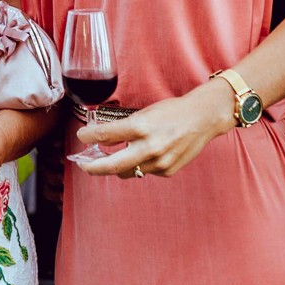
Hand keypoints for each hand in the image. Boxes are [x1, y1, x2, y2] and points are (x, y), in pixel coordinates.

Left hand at [74, 80, 234, 178]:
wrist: (203, 118)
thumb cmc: (173, 111)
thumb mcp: (146, 112)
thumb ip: (126, 127)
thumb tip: (104, 137)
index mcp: (141, 127)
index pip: (105, 135)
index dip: (88, 136)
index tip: (81, 136)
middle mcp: (149, 147)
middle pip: (111, 166)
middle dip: (93, 168)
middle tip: (83, 165)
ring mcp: (159, 162)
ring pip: (127, 172)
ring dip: (116, 167)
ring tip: (111, 159)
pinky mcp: (167, 171)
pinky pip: (145, 172)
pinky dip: (139, 165)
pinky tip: (146, 155)